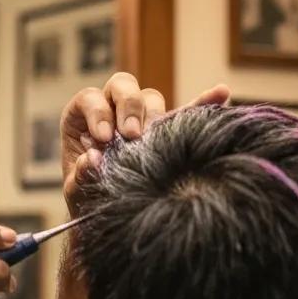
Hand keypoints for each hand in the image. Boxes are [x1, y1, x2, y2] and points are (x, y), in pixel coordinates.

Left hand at [60, 73, 230, 210]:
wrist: (106, 212)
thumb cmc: (86, 196)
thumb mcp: (76, 191)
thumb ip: (78, 178)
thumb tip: (91, 161)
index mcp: (82, 117)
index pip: (89, 99)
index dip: (97, 113)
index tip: (103, 138)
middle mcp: (111, 109)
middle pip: (122, 86)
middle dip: (128, 106)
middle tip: (132, 135)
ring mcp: (140, 118)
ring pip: (150, 97)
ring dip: (155, 114)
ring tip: (156, 138)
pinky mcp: (166, 130)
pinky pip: (186, 112)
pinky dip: (202, 103)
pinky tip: (221, 95)